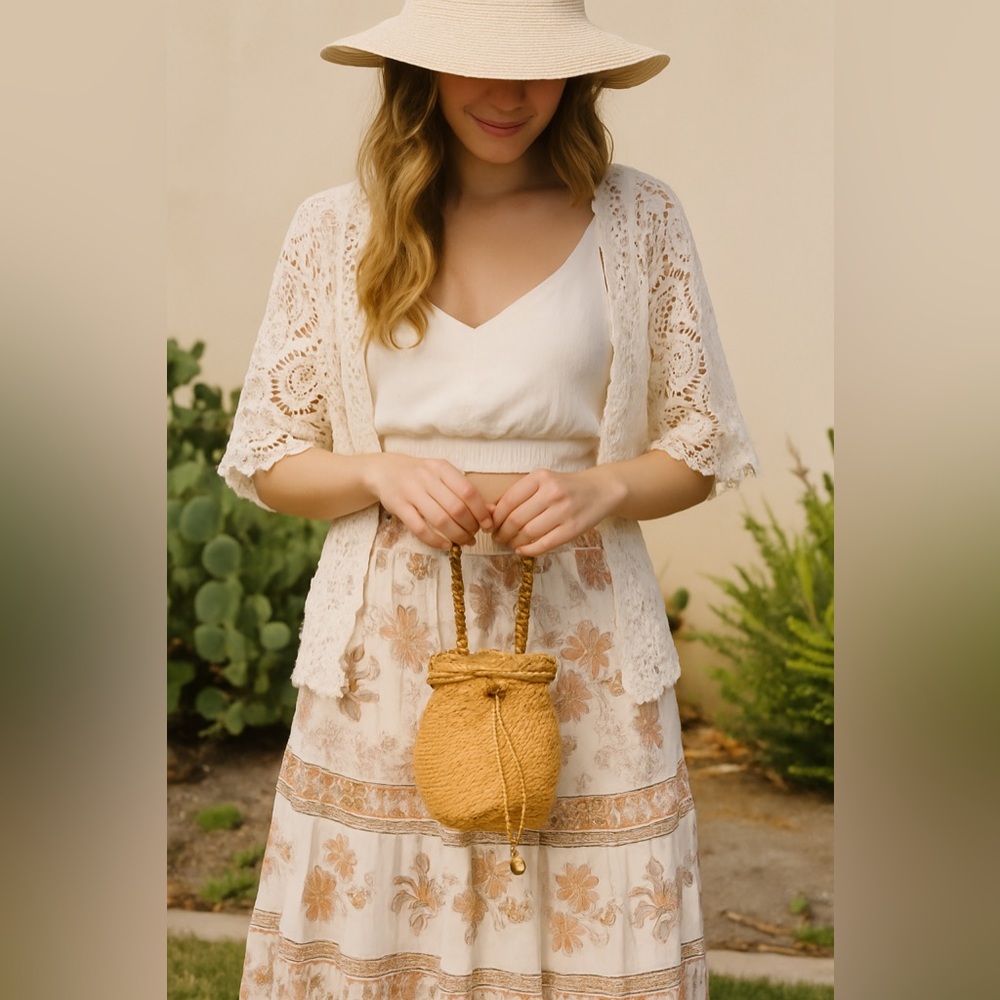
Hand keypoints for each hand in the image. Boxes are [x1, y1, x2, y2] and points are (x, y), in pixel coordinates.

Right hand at [367, 455, 493, 548]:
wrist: (384, 471)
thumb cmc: (420, 475)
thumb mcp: (442, 475)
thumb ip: (464, 490)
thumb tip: (491, 511)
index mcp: (442, 468)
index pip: (468, 491)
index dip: (481, 512)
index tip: (488, 525)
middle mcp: (427, 478)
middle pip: (456, 508)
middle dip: (470, 526)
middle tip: (474, 535)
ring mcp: (411, 492)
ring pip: (440, 519)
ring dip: (456, 535)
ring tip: (464, 541)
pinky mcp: (398, 507)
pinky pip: (420, 528)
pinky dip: (435, 540)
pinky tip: (446, 545)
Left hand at [490, 467, 625, 555]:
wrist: (601, 490)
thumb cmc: (565, 487)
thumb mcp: (542, 482)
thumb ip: (518, 494)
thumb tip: (488, 512)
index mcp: (541, 477)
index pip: (508, 501)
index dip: (495, 517)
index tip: (490, 525)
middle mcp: (552, 492)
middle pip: (516, 519)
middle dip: (502, 532)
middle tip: (497, 538)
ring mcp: (564, 511)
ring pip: (528, 533)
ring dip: (513, 542)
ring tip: (510, 543)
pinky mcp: (573, 528)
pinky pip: (545, 544)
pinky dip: (529, 550)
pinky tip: (522, 550)